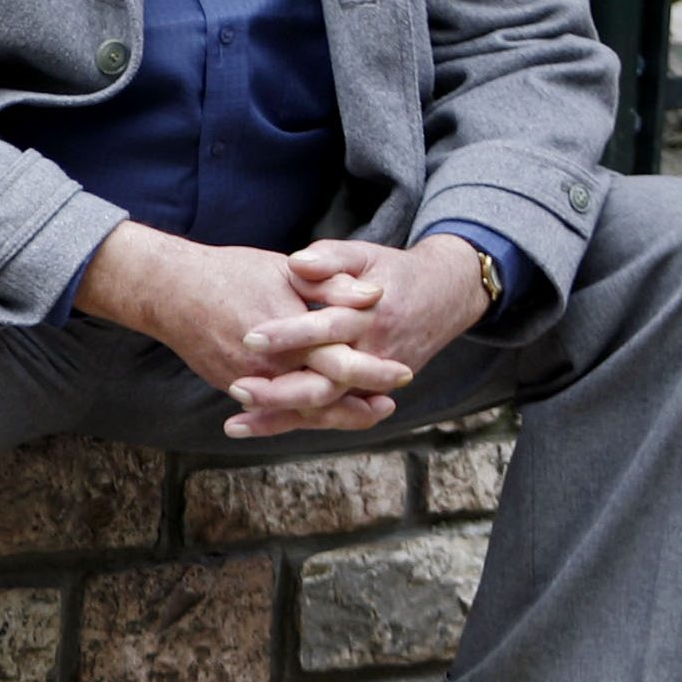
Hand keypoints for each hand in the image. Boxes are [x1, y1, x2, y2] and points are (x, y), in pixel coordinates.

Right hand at [75, 223, 400, 437]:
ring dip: (334, 414)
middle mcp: (268, 365)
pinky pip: (273, 408)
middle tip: (389, 402)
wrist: (170, 291)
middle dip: (359, 403)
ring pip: (300, 409)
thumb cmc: (230, 273)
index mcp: (287, 333)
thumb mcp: (284, 269)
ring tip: (364, 412)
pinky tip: (320, 410)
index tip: (402, 370)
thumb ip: (330, 284)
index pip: (340, 361)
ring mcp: (248, 381)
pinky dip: (300, 413)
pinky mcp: (232, 385)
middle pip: (325, 396)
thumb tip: (373, 295)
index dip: (374, 370)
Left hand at [233, 237, 492, 427]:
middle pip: (326, 383)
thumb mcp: (364, 255)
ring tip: (235, 423)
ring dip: (281, 418)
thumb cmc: (393, 272)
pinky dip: (295, 422)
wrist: (445, 296)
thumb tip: (296, 263)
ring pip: (325, 408)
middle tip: (237, 386)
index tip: (249, 336)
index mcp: (370, 316)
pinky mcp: (370, 393)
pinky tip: (256, 427)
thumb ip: (330, 259)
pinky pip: (331, 415)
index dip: (289, 334)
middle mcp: (375, 355)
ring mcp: (375, 381)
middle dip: (280, 391)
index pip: (326, 329)